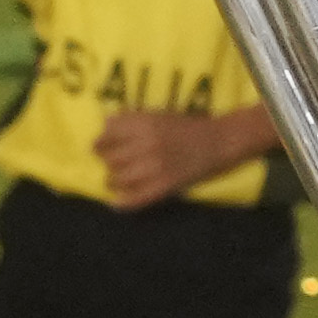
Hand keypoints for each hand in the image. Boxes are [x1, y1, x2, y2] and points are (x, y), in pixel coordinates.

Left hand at [93, 105, 234, 209]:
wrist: (218, 142)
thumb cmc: (187, 127)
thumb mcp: (158, 115)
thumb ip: (132, 119)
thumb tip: (105, 125)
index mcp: (144, 123)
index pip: (107, 134)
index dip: (100, 142)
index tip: (99, 147)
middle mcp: (147, 144)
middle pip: (110, 158)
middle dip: (107, 161)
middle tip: (110, 163)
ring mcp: (155, 168)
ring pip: (117, 179)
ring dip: (112, 180)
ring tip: (114, 180)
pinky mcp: (164, 187)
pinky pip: (135, 199)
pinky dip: (122, 203)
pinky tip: (116, 203)